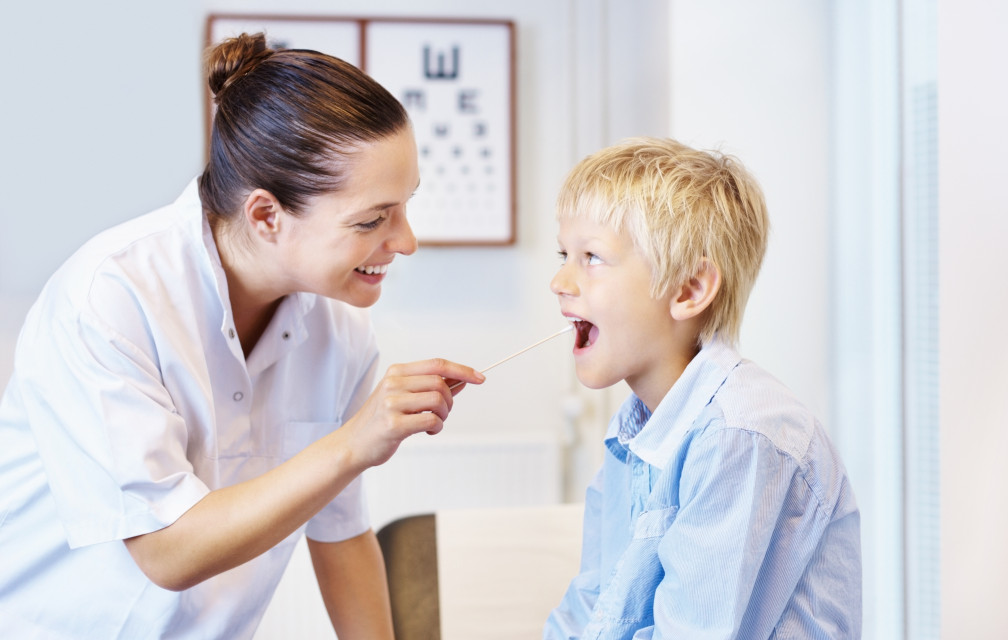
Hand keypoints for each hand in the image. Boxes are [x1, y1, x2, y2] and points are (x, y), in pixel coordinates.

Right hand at [342, 358, 484, 468]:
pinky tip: (428, 431)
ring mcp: (391, 403)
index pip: (437, 364)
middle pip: (440, 383)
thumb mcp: (402, 397)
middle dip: (450, 400)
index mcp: (397, 372)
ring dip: (444, 415)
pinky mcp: (393, 424)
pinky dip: (437, 427)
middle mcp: (393, 383)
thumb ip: (430, 388)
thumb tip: (462, 381)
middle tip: (443, 413)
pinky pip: (432, 420)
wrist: (353, 444)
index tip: (480, 378)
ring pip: (438, 400)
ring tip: (434, 423)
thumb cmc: (381, 421)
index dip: (462, 370)